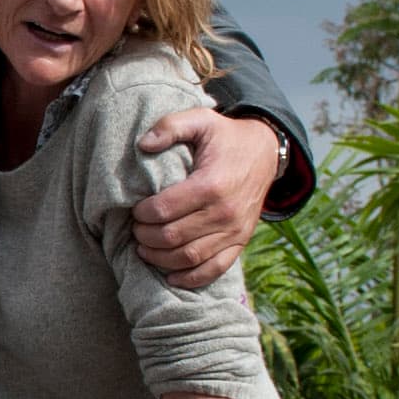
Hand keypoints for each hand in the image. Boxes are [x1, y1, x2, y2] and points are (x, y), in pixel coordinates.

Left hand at [129, 110, 283, 287]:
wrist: (264, 152)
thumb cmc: (226, 137)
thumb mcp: (200, 120)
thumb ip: (170, 126)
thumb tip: (142, 144)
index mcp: (211, 184)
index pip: (164, 210)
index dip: (141, 214)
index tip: (134, 210)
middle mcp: (225, 212)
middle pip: (172, 237)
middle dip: (145, 237)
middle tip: (135, 230)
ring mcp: (234, 231)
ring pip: (189, 258)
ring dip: (160, 258)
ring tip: (144, 249)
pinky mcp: (240, 242)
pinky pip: (214, 270)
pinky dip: (190, 278)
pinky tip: (170, 275)